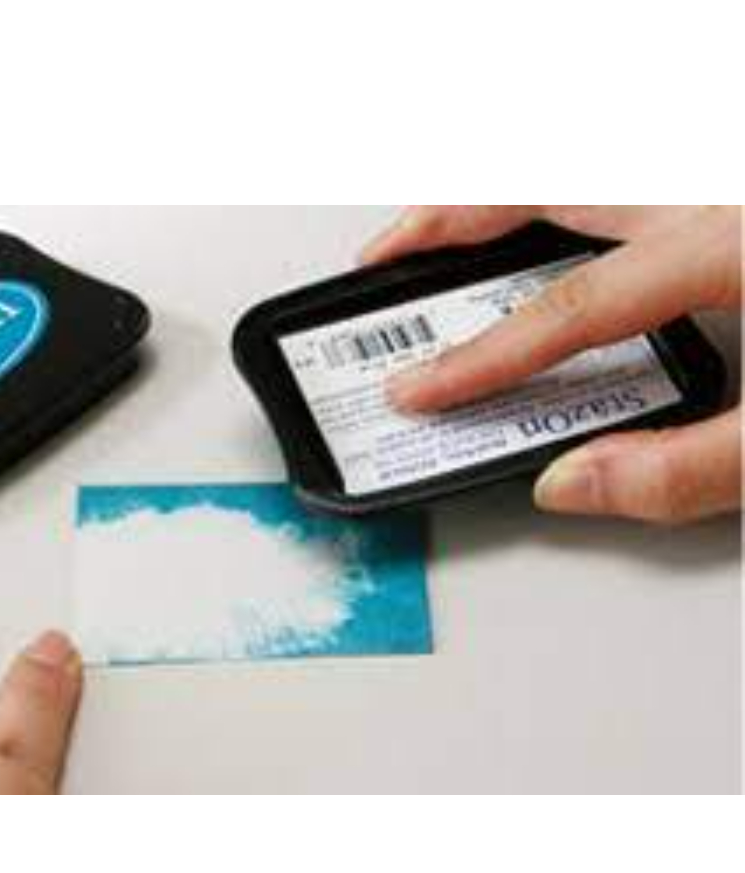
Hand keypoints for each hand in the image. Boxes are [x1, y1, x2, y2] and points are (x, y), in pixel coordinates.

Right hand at [362, 206, 741, 524]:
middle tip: (386, 257)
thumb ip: (688, 468)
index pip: (569, 307)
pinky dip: (558, 195)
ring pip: (580, 167)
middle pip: (548, 187)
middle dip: (448, 219)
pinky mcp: (734, 183)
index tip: (420, 390)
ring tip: (442, 231)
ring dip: (497, 196)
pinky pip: (620, 175)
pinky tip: (547, 223)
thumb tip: (571, 482)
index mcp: (726, 242)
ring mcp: (725, 176)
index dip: (481, 355)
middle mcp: (716, 189)